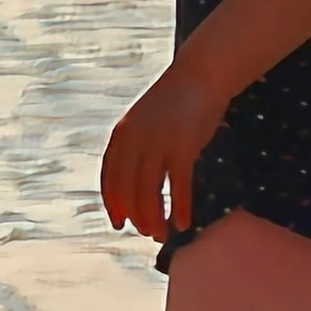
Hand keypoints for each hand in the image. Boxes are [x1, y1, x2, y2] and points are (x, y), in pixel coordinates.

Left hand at [101, 64, 230, 243]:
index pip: (110, 178)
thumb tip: (135, 181)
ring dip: (154, 217)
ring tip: (161, 234)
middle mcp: (134, 141)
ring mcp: (157, 144)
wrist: (200, 76)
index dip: (113, 203)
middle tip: (146, 233)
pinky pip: (178, 186)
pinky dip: (179, 207)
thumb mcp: (144, 122)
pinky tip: (183, 223)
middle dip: (135, 215)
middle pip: (128, 189)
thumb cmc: (174, 103)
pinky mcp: (183, 147)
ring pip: (149, 192)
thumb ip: (136, 147)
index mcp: (121, 135)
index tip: (118, 222)